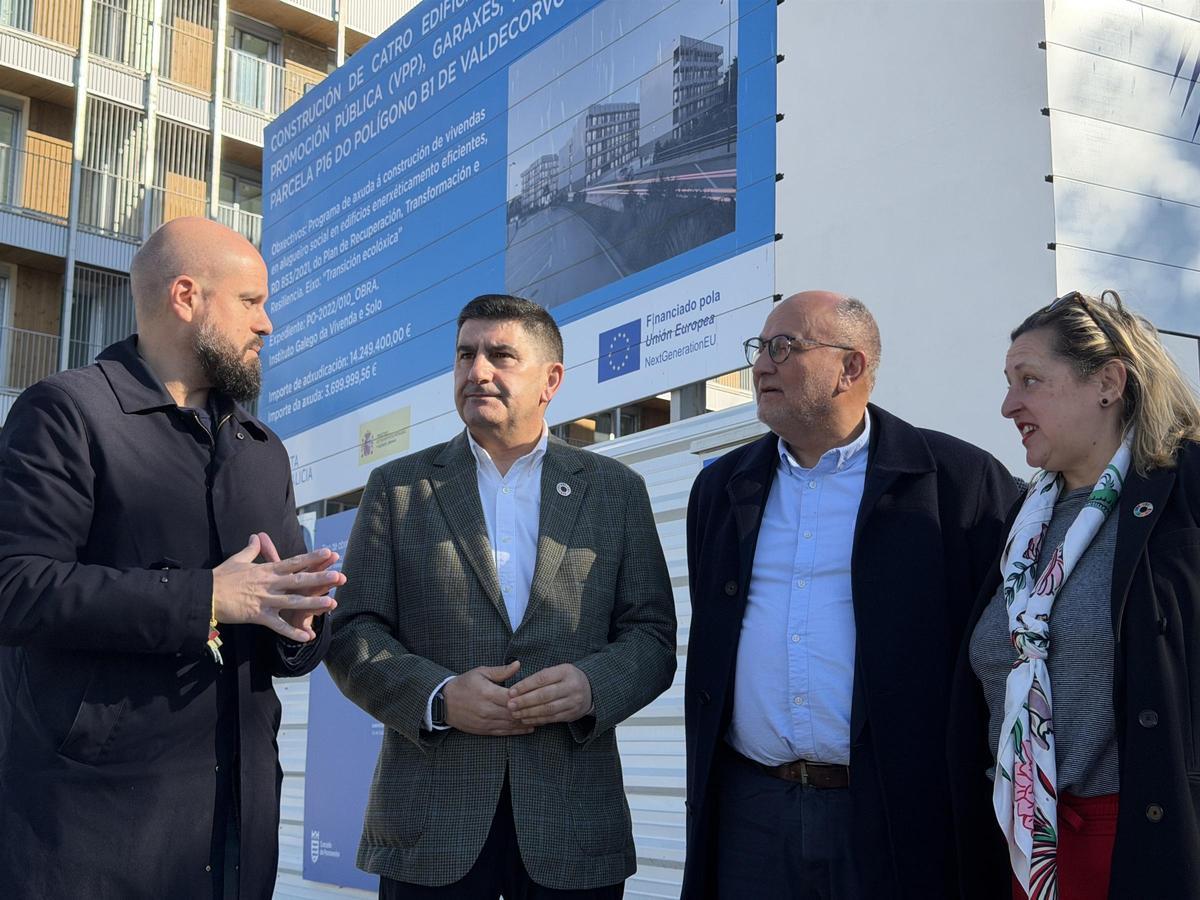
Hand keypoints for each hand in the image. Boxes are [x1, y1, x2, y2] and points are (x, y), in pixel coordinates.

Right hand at [211, 533, 343, 641]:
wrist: (204, 595)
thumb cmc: (220, 577)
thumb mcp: (237, 560)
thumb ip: (251, 550)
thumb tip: (256, 537)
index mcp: (266, 570)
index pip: (294, 562)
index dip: (312, 558)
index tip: (329, 553)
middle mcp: (269, 584)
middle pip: (299, 581)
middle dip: (320, 578)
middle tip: (340, 576)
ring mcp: (264, 600)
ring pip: (293, 601)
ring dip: (313, 603)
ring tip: (332, 603)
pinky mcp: (257, 616)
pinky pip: (278, 626)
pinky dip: (292, 632)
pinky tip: (308, 637)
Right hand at [443, 661, 533, 735]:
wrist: (443, 702)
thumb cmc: (464, 683)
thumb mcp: (481, 672)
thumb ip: (501, 671)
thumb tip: (518, 664)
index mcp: (487, 693)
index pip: (512, 697)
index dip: (526, 697)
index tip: (539, 695)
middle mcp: (487, 709)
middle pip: (514, 712)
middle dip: (530, 711)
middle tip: (546, 708)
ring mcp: (485, 721)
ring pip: (511, 724)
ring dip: (526, 722)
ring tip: (542, 719)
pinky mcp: (483, 730)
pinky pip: (503, 732)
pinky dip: (517, 731)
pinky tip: (528, 728)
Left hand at [507, 663, 592, 724]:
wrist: (591, 690)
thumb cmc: (566, 678)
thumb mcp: (558, 671)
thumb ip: (540, 677)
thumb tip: (517, 688)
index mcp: (566, 671)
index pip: (542, 678)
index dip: (525, 686)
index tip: (511, 691)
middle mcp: (572, 686)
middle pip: (545, 695)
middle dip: (525, 701)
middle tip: (510, 705)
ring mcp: (573, 701)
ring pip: (548, 709)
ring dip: (529, 712)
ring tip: (515, 713)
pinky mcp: (572, 714)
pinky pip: (552, 718)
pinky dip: (537, 719)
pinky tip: (526, 719)